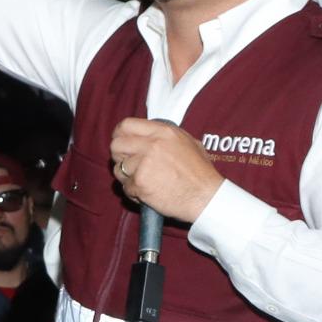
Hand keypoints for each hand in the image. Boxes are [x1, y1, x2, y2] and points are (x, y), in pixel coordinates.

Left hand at [106, 118, 224, 222]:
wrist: (206, 197)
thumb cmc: (200, 172)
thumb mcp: (188, 143)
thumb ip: (164, 136)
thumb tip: (145, 134)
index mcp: (163, 132)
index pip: (126, 125)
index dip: (119, 135)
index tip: (121, 142)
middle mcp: (152, 144)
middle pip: (116, 145)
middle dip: (119, 156)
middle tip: (129, 164)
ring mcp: (144, 164)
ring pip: (118, 168)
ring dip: (127, 176)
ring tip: (144, 180)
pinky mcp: (139, 183)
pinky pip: (125, 187)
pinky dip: (134, 192)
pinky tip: (148, 192)